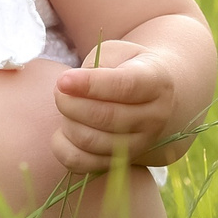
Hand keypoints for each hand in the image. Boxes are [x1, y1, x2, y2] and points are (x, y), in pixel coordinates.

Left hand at [53, 40, 189, 173]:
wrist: (158, 99)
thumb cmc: (129, 68)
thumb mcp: (119, 54)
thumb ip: (96, 65)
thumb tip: (68, 87)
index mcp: (157, 83)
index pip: (125, 87)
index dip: (91, 84)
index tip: (63, 79)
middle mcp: (155, 117)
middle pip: (106, 117)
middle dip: (71, 103)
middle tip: (59, 90)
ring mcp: (141, 144)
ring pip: (91, 142)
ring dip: (67, 122)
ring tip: (66, 106)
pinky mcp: (121, 163)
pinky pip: (82, 163)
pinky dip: (62, 148)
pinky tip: (62, 130)